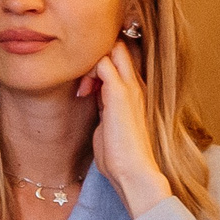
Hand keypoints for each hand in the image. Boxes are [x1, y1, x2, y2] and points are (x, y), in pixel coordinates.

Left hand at [80, 40, 170, 217]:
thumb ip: (103, 106)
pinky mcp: (120, 93)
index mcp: (134, 93)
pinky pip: (103, 63)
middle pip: (119, 47)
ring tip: (84, 89)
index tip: (86, 85)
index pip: (121, 59)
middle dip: (97, 54)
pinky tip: (83, 93)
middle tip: (84, 79)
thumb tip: (92, 96)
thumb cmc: (119, 156)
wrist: (133, 172)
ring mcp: (130, 87)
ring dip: (91, 63)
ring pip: (112, 50)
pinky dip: (89, 71)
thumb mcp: (108, 124)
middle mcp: (135, 85)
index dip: (101, 62)